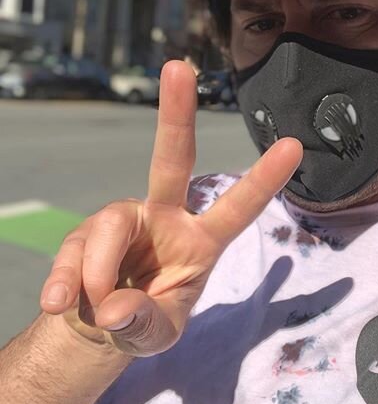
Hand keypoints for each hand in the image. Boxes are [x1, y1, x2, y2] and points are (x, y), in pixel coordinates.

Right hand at [39, 61, 301, 356]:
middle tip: (179, 67)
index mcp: (201, 241)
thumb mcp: (155, 336)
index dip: (263, 179)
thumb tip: (115, 307)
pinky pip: (74, 249)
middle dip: (177, 115)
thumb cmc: (145, 322)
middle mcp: (165, 217)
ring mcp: (123, 220)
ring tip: (95, 308)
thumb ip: (143, 324)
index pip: (237, 207)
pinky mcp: (85, 233)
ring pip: (111, 224)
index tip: (294, 145)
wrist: (99, 327)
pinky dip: (64, 278)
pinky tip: (59, 303)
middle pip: (172, 159)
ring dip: (99, 270)